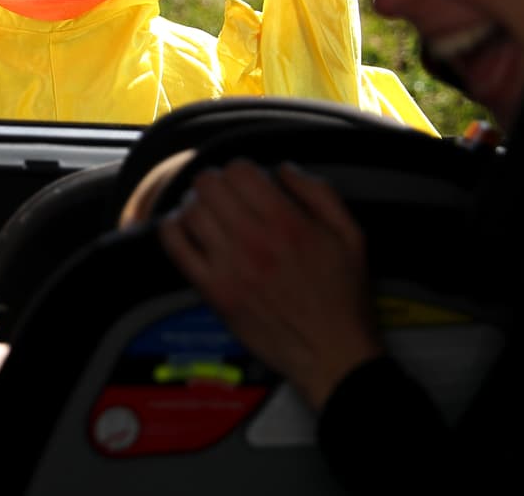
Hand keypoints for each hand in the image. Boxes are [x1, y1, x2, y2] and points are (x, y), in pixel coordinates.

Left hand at [159, 159, 382, 409]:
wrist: (332, 353)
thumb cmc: (342, 297)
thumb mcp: (350, 234)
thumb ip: (318, 192)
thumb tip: (282, 168)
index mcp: (288, 222)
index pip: (240, 171)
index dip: (241, 169)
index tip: (247, 182)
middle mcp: (255, 240)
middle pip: (209, 185)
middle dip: (215, 182)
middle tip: (224, 195)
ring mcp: (230, 266)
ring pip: (191, 211)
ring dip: (196, 204)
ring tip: (208, 213)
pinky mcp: (214, 291)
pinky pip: (176, 247)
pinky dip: (173, 230)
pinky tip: (184, 229)